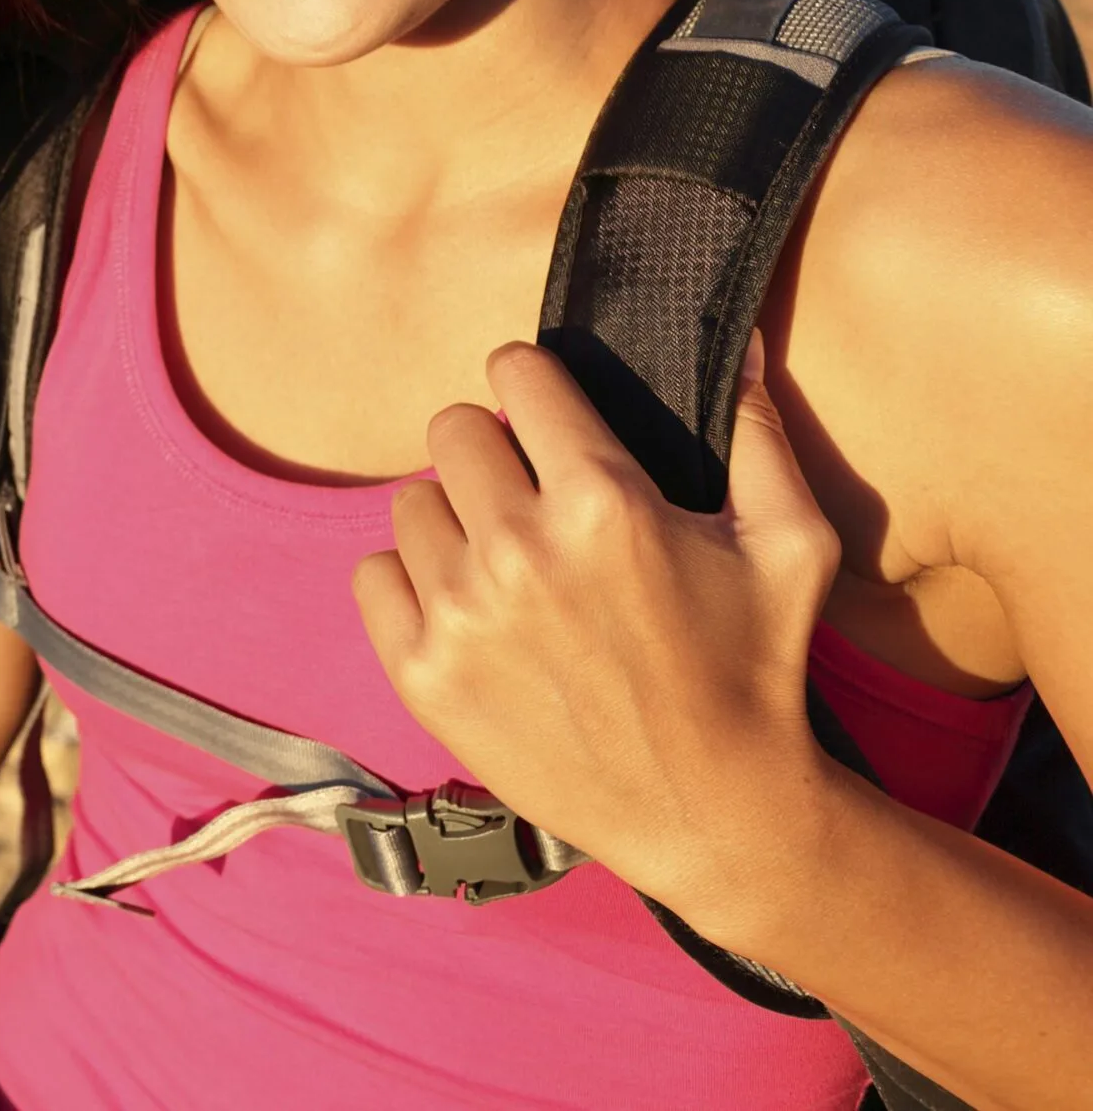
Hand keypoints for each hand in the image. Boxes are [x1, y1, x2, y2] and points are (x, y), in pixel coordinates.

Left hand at [351, 334, 844, 934]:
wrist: (713, 816)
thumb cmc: (756, 672)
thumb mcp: (791, 547)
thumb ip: (761, 434)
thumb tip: (744, 347)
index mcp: (604, 502)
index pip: (515, 373)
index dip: (533, 385)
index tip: (546, 415)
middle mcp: (519, 549)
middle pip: (453, 428)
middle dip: (493, 450)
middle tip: (531, 497)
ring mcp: (462, 614)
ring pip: (412, 500)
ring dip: (454, 521)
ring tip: (509, 567)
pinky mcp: (423, 672)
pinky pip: (373, 574)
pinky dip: (413, 585)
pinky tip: (471, 612)